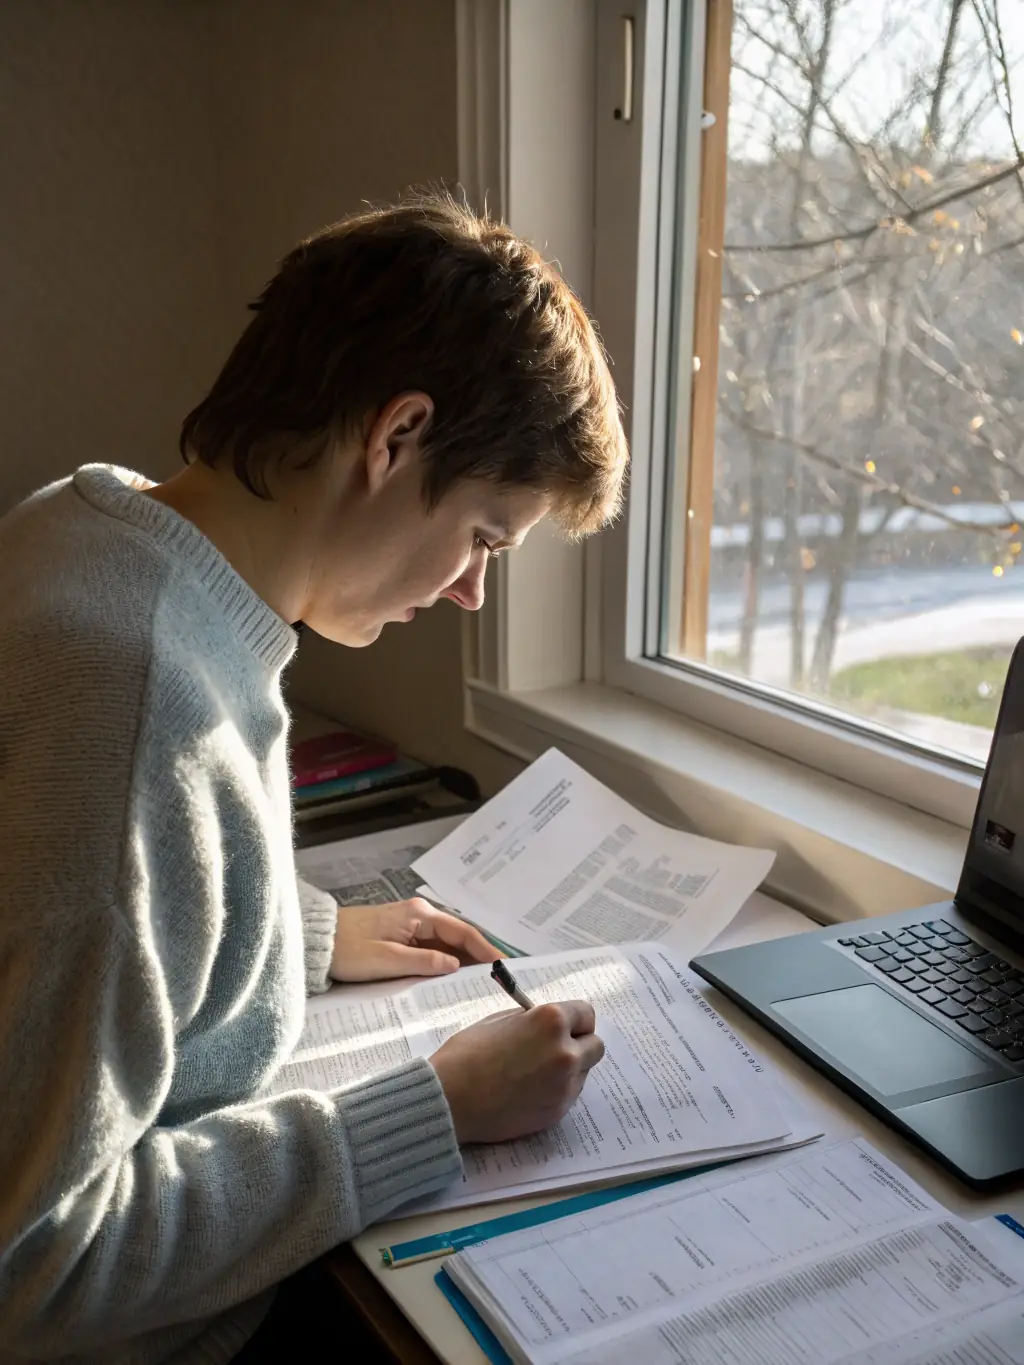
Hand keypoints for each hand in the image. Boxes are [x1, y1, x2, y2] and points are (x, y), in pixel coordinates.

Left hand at [330, 898, 498, 981]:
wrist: (317, 943)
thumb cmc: (348, 949)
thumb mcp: (388, 960)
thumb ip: (425, 962)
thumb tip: (456, 966)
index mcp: (419, 915)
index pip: (463, 932)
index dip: (486, 949)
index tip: (504, 965)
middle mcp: (419, 915)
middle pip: (458, 937)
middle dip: (479, 957)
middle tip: (499, 977)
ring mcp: (410, 925)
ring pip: (446, 944)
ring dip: (463, 962)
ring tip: (482, 981)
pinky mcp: (401, 936)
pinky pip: (431, 949)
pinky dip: (445, 962)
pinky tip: (452, 978)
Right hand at [431, 1001, 604, 1144]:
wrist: (449, 1099)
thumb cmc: (466, 1054)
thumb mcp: (499, 1020)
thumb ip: (531, 1020)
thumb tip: (549, 1022)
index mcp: (551, 1021)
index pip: (586, 1014)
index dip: (574, 1019)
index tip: (564, 1026)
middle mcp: (565, 1052)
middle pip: (595, 1046)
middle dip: (579, 1045)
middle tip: (554, 1049)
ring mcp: (564, 1085)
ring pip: (583, 1072)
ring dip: (569, 1069)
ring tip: (535, 1072)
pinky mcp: (557, 1112)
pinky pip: (569, 1094)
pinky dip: (557, 1090)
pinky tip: (530, 1090)